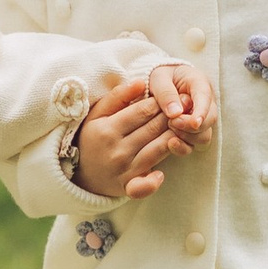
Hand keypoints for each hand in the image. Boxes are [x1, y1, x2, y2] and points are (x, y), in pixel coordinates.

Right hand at [71, 72, 201, 198]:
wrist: (80, 173)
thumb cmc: (92, 138)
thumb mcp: (96, 114)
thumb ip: (117, 97)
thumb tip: (140, 82)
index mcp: (107, 129)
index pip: (142, 110)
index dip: (160, 101)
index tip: (173, 95)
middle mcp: (116, 149)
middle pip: (153, 128)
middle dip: (173, 115)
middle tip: (187, 104)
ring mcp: (124, 169)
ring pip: (159, 149)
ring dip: (176, 136)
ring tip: (186, 124)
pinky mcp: (129, 186)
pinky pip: (147, 183)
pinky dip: (155, 179)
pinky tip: (163, 170)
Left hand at [150, 62, 216, 142]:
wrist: (159, 83)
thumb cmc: (160, 77)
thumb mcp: (158, 78)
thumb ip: (165, 93)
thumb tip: (175, 113)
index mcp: (199, 83)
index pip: (205, 98)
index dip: (202, 112)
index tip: (194, 123)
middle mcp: (206, 102)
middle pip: (210, 119)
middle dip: (191, 125)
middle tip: (171, 122)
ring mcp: (203, 118)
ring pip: (205, 135)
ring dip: (189, 136)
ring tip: (170, 126)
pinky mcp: (195, 133)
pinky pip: (195, 144)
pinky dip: (184, 146)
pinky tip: (171, 143)